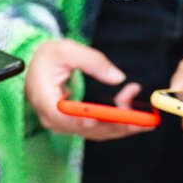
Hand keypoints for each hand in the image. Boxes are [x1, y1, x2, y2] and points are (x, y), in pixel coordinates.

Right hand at [25, 39, 154, 140]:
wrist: (36, 65)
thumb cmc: (48, 57)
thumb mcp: (67, 50)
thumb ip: (93, 61)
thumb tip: (118, 77)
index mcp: (44, 99)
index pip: (64, 116)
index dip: (87, 119)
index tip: (107, 117)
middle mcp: (53, 118)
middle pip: (87, 129)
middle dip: (117, 124)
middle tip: (142, 119)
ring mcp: (64, 124)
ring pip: (96, 132)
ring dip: (122, 125)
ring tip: (146, 117)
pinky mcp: (75, 125)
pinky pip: (98, 129)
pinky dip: (117, 123)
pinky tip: (135, 114)